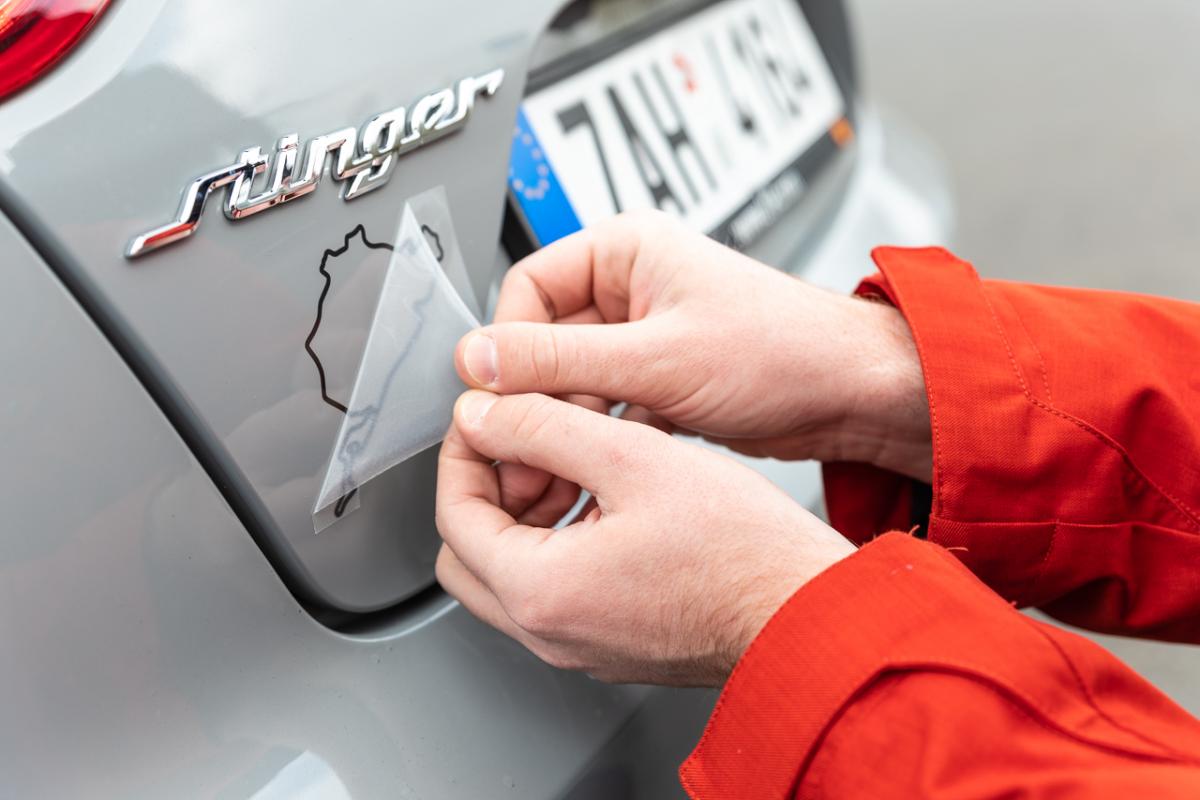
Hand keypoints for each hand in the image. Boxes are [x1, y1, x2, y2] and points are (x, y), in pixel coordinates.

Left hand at [435, 390, 855, 686]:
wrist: (807, 614)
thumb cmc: (741, 551)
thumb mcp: (632, 457)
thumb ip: (542, 428)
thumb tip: (483, 414)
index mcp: (540, 591)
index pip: (454, 513)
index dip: (464, 450)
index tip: (487, 415)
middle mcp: (550, 633)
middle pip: (470, 552)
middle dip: (487, 488)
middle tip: (521, 443)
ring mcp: (582, 646)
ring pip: (512, 573)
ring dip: (526, 513)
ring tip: (575, 463)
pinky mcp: (614, 644)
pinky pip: (558, 592)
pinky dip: (561, 542)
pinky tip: (609, 501)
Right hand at [456, 210, 931, 481]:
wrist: (849, 395)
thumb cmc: (782, 350)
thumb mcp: (655, 359)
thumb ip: (558, 361)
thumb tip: (478, 358)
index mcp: (625, 250)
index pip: (527, 287)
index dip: (505, 345)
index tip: (490, 394)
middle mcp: (630, 286)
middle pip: (544, 340)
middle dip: (532, 398)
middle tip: (517, 446)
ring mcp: (644, 334)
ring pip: (572, 380)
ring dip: (561, 424)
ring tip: (550, 470)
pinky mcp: (659, 377)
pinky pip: (603, 404)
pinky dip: (594, 436)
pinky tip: (592, 466)